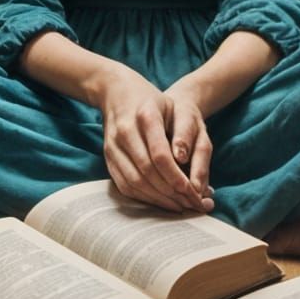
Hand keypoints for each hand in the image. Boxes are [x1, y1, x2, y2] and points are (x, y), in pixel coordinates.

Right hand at [95, 67, 210, 213]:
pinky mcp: (108, 157)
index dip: (175, 176)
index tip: (191, 190)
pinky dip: (143, 197)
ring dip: (158, 199)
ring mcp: (113, 145)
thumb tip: (186, 164)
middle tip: (190, 204)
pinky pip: (124, 184)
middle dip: (170, 192)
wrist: (117, 92)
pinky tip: (160, 201)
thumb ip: (184, 134)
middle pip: (147, 171)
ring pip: (134, 181)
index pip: (159, 154)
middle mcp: (125, 131)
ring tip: (179, 206)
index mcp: (146, 115)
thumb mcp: (173, 107)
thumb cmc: (153, 102)